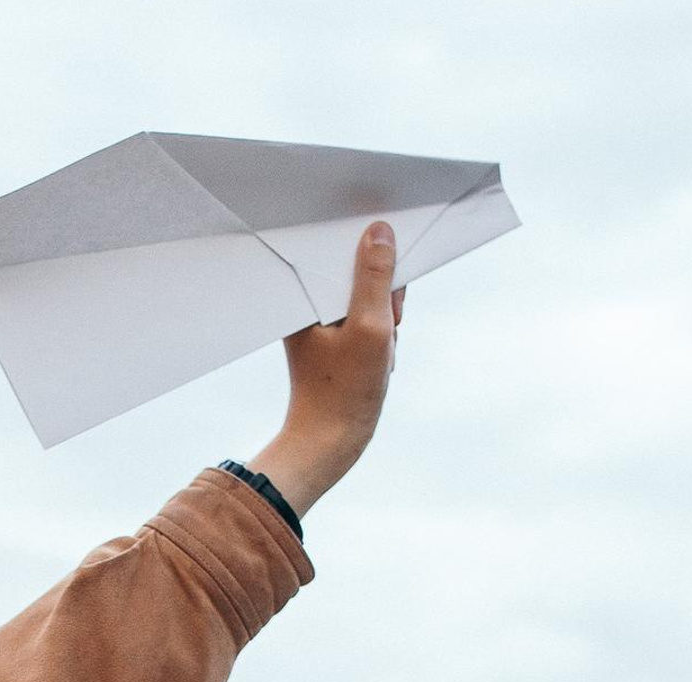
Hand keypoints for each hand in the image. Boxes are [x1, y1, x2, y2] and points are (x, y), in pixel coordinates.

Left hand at [246, 220, 405, 517]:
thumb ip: (377, 277)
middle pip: (360, 271)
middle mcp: (307, 305)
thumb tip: (380, 230)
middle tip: (388, 325)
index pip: (338, 246)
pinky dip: (382, 337)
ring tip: (380, 352)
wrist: (329, 443)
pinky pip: (370, 321)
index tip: (389, 227)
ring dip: (386, 320)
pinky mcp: (334, 339)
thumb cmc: (344, 391)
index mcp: (302, 296)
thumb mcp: (372, 327)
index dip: (368, 242)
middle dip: (384, 296)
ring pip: (371, 297)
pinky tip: (379, 360)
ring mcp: (322, 323)